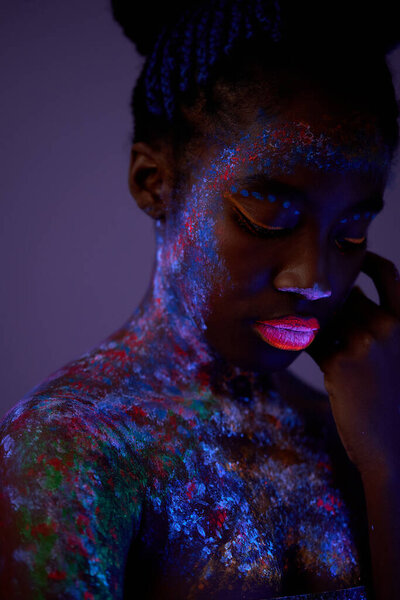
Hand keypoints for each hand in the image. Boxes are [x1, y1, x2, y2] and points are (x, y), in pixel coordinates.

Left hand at [305, 250, 399, 479]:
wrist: (392, 446)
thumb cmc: (391, 401)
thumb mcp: (395, 356)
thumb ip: (376, 328)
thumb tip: (344, 301)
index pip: (388, 275)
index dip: (368, 261)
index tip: (350, 258)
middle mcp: (388, 328)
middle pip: (348, 297)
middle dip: (330, 303)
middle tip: (310, 310)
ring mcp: (364, 344)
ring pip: (327, 317)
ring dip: (313, 321)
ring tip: (298, 326)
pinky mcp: (340, 364)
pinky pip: (313, 342)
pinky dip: (301, 341)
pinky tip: (293, 343)